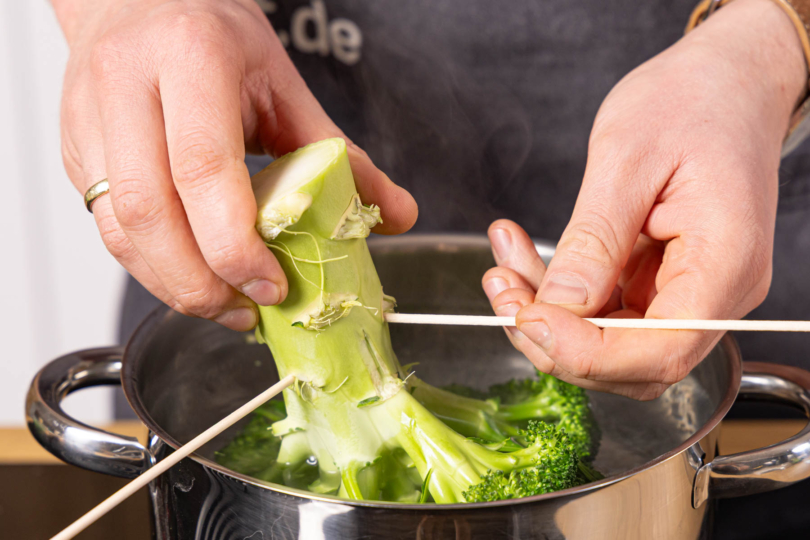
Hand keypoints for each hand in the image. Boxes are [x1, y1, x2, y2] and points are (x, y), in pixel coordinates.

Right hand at [55, 0, 416, 330]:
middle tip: (246, 309)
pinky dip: (153, 267)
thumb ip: (342, 155)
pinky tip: (191, 277)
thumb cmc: (212, 37)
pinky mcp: (75, 152)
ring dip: (174, 285)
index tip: (270, 285)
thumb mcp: (285, 84)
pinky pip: (108, 228)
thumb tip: (396, 215)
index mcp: (190, 58)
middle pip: (149, 212)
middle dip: (200, 282)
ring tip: (224, 305)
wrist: (138, 3)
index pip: (202, 169)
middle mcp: (126, 86)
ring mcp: (90, 121)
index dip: (234, 244)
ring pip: (118, 230)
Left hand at [482, 0, 805, 399]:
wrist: (726, 82)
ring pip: (607, 341)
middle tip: (501, 289)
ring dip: (546, 314)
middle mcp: (714, 293)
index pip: (658, 350)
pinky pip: (604, 310)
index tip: (525, 316)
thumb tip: (560, 307)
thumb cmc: (692, 102)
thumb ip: (595, 239)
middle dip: (552, 337)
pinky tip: (522, 255)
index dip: (583, 352)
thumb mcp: (628, 158)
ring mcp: (688, 292)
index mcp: (723, 264)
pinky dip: (558, 293)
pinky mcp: (661, 283)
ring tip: (503, 265)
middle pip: (629, 361)